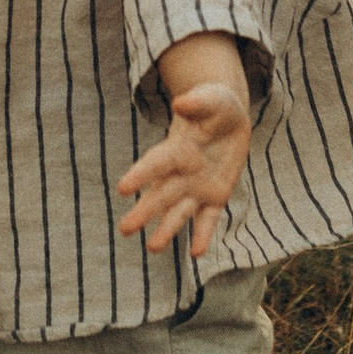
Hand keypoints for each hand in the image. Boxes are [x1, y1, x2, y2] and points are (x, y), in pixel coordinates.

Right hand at [116, 73, 252, 259]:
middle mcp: (183, 172)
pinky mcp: (216, 196)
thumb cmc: (214, 105)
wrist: (229, 118)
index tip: (123, 188)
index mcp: (177, 148)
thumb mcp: (210, 100)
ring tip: (153, 248)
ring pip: (180, 211)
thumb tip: (181, 103)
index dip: (141, 175)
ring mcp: (199, 187)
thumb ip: (197, 103)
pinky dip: (203, 234)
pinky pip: (208, 218)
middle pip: (162, 194)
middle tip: (124, 230)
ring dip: (167, 229)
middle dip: (145, 212)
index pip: (157, 163)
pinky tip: (196, 253)